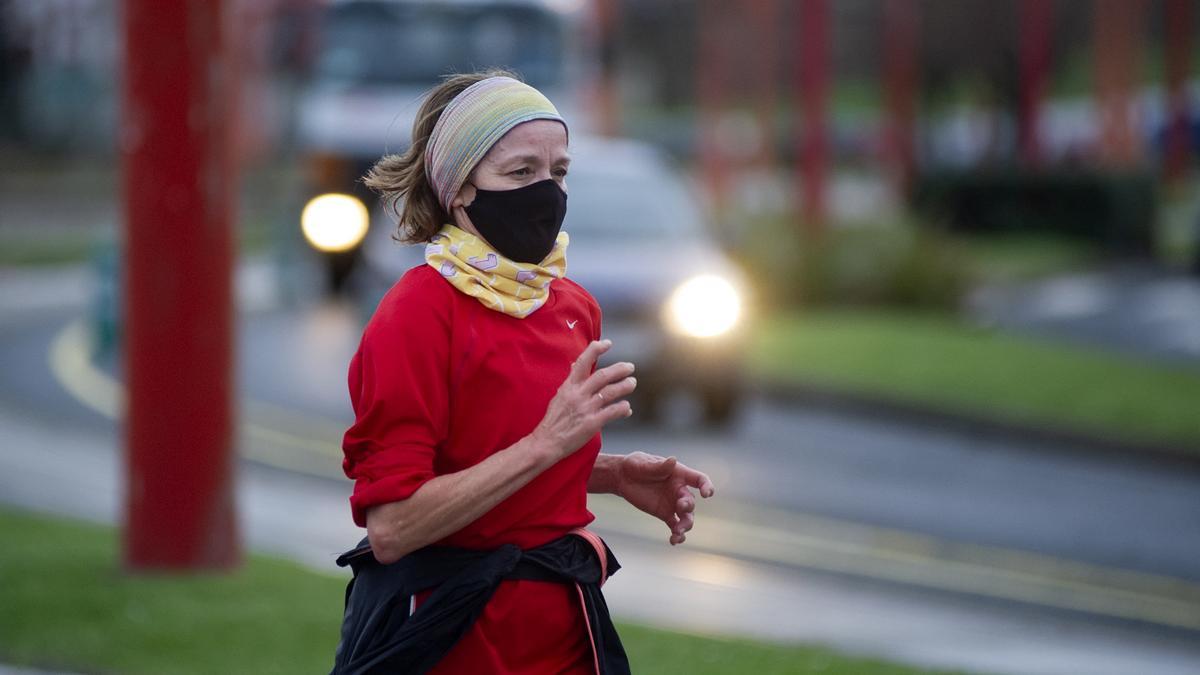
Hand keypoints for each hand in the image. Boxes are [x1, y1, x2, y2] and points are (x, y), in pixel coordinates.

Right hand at [531, 340, 636, 460]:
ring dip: (625, 386)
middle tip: (630, 367)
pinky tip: (626, 408)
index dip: (596, 350)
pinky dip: (623, 408)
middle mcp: (578, 395)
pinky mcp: (592, 423)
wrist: (546, 443)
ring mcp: (585, 409)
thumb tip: (577, 363)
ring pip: (611, 392)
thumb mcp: (559, 396)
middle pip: (603, 376)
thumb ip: (571, 381)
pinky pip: (613, 411)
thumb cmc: (554, 420)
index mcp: (569, 386)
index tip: (608, 344)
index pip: (583, 362)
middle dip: (619, 369)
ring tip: (632, 383)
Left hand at [616, 452, 714, 544]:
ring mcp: (673, 503)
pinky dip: (677, 535)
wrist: (623, 478)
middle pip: (691, 501)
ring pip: (686, 517)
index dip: (706, 486)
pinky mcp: (664, 514)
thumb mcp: (644, 464)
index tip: (707, 494)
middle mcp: (679, 490)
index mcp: (678, 474)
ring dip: (685, 525)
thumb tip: (673, 460)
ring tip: (678, 533)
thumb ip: (659, 466)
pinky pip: (675, 525)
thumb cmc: (635, 465)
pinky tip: (674, 541)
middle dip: (688, 506)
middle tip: (681, 507)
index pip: (698, 479)